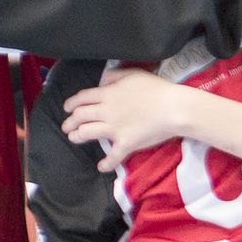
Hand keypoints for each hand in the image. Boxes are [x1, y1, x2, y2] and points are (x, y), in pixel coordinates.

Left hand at [63, 68, 194, 167]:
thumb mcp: (133, 74)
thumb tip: (102, 81)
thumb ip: (114, 76)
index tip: (67, 108)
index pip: (83, 98)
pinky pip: (112, 157)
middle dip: (70, 122)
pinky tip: (101, 167)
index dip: (71, 103)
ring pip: (87, 133)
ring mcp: (115, 129)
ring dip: (77, 137)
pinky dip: (105, 163)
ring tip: (74, 138)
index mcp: (108, 94)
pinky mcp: (126, 144)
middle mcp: (106, 111)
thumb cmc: (156, 89)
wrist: (174, 108)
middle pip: (80, 116)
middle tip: (67, 126)